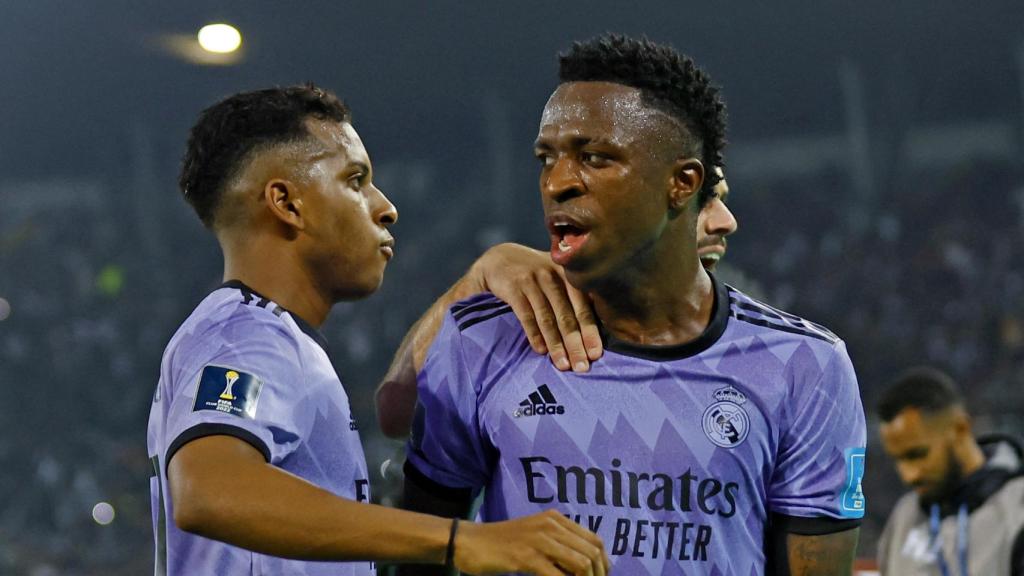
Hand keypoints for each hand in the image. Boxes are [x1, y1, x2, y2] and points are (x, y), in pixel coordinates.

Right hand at [455, 509, 608, 575]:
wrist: (469, 542)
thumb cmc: (501, 544)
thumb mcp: (534, 536)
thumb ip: (557, 544)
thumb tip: (584, 565)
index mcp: (555, 519)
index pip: (594, 540)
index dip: (604, 564)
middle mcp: (551, 525)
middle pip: (592, 553)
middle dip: (598, 575)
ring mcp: (539, 540)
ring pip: (581, 564)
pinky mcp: (526, 557)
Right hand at [471, 243, 601, 371]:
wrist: (500, 259)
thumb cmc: (536, 275)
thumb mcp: (558, 276)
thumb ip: (576, 295)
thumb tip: (600, 325)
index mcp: (569, 274)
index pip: (583, 307)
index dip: (590, 331)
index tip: (596, 354)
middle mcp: (552, 276)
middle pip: (567, 316)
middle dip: (575, 344)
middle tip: (582, 367)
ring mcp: (532, 281)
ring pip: (547, 319)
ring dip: (556, 345)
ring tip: (563, 365)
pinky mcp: (513, 288)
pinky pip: (526, 315)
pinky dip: (534, 334)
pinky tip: (541, 351)